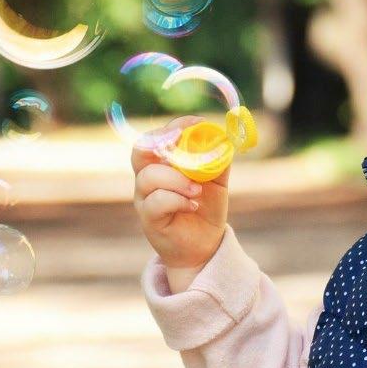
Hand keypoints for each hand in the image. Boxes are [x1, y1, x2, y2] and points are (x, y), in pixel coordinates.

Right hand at [132, 115, 230, 282]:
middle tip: (183, 143)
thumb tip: (225, 138)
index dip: (174, 126)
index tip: (197, 123)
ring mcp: (145, 198)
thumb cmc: (206, 208)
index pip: (157, 137)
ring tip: (197, 189)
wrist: (204, 245)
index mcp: (163, 163)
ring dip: (177, 179)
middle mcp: (148, 178)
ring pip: (149, 177)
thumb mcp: (218, 181)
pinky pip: (155, 202)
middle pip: (141, 151)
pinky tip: (192, 205)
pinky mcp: (149, 219)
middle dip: (162, 142)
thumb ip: (219, 159)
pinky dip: (177, 200)